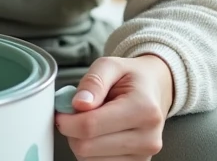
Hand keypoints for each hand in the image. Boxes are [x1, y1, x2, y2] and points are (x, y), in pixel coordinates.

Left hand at [55, 54, 174, 160]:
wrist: (155, 90)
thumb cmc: (131, 77)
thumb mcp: (110, 65)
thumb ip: (93, 82)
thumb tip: (79, 104)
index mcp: (144, 109)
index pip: (90, 126)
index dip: (67, 120)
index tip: (61, 111)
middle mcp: (148, 138)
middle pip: (87, 147)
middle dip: (71, 131)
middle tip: (75, 114)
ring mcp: (143, 156)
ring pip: (89, 160)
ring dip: (80, 142)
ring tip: (91, 122)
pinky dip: (91, 152)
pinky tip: (97, 135)